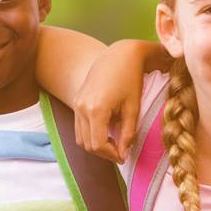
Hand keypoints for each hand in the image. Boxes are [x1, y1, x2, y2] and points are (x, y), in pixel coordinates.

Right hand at [73, 43, 146, 163]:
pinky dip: (91, 135)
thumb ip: (128, 134)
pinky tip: (106, 132)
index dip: (112, 155)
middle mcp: (82, 108)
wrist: (119, 54)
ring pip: (81, 138)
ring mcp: (77, 105)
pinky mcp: (77, 102)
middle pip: (88, 144)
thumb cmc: (130, 78)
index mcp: (96, 110)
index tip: (124, 156)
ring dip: (96, 145)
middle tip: (121, 152)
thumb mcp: (133, 108)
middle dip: (104, 153)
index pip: (98, 145)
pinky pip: (79, 127)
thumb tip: (123, 153)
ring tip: (114, 143)